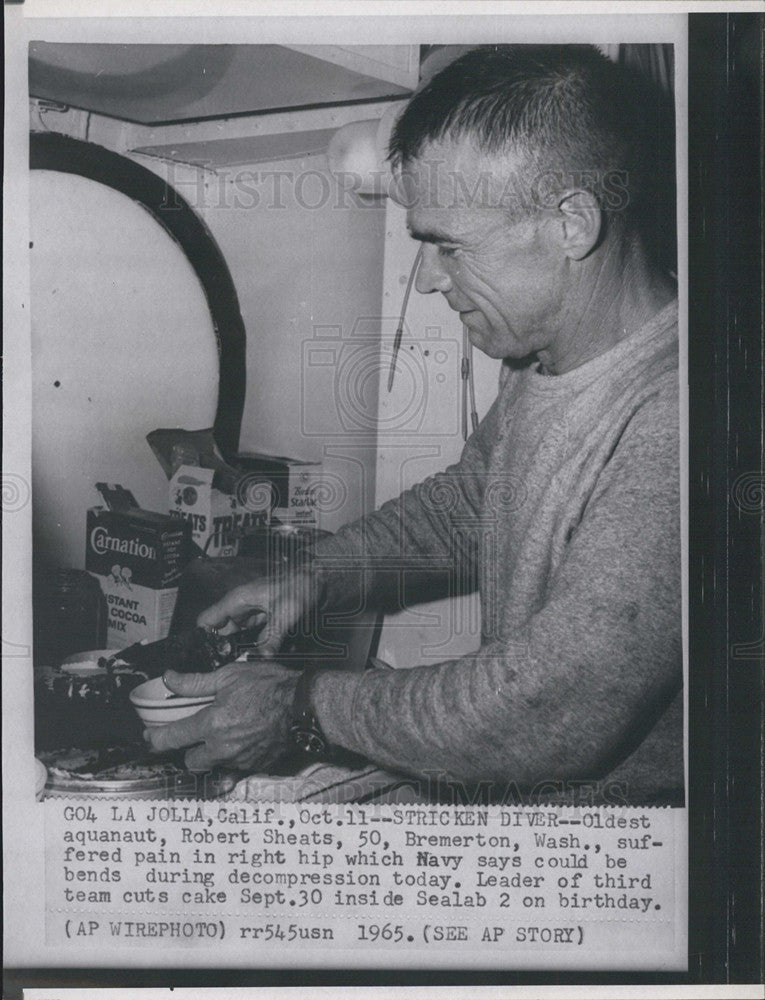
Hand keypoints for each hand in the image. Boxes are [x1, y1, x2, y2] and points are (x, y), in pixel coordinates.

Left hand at [144, 662, 299, 771]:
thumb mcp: (229, 676)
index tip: (150, 737)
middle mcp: (222, 747)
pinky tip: (244, 737)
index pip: (173, 738)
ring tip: (225, 733)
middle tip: (196, 734)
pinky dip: (235, 754)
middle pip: (191, 761)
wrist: (303, 705)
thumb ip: (195, 682)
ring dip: (213, 752)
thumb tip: (170, 679)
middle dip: (189, 750)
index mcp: (212, 725)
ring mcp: (240, 760)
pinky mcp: (256, 765)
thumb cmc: (270, 686)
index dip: (156, 739)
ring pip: (214, 763)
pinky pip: (236, 765)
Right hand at [197, 568, 319, 657]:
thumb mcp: (286, 612)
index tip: (206, 658)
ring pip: (237, 636)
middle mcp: (241, 607)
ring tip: (239, 667)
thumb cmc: (299, 586)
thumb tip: (262, 658)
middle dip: (223, 650)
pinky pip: (253, 635)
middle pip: (221, 633)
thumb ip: (273, 636)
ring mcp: (253, 613)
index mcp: (237, 600)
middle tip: (227, 670)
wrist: (317, 578)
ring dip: (238, 650)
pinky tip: (257, 658)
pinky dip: (253, 646)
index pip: (207, 620)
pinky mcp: (264, 619)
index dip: (202, 639)